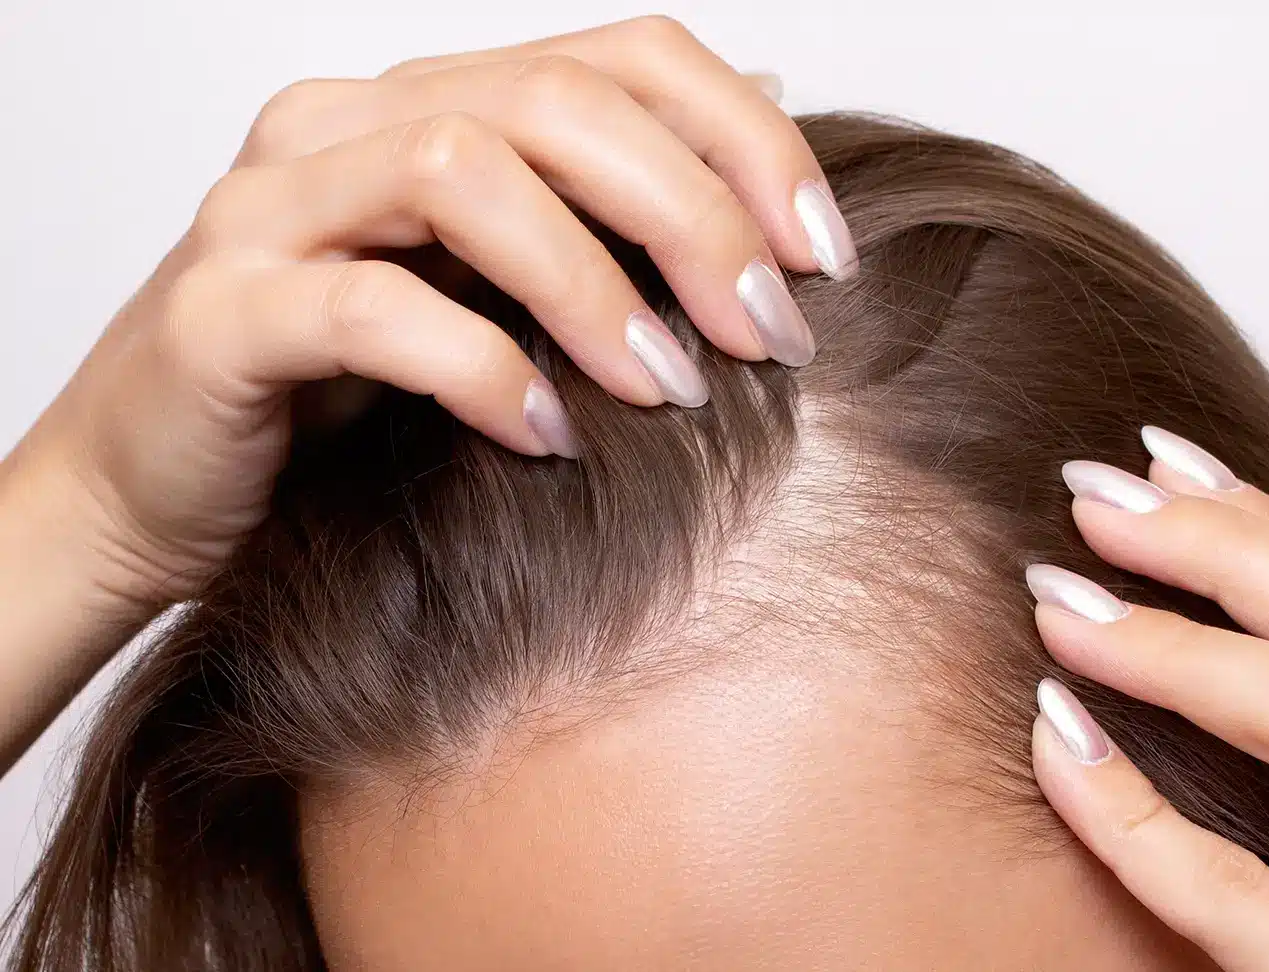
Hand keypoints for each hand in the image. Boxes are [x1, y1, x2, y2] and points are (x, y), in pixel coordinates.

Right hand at [16, 15, 852, 611]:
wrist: (147, 493)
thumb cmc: (335, 399)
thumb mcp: (493, 290)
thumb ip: (605, 197)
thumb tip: (764, 95)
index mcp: (425, 105)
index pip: (619, 57)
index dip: (744, 141)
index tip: (821, 260)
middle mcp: (345, 126)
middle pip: (556, 102)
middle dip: (693, 216)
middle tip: (772, 337)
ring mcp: (271, 210)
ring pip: (464, 174)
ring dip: (595, 287)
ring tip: (672, 390)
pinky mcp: (221, 313)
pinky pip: (368, 309)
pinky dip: (480, 368)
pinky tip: (545, 440)